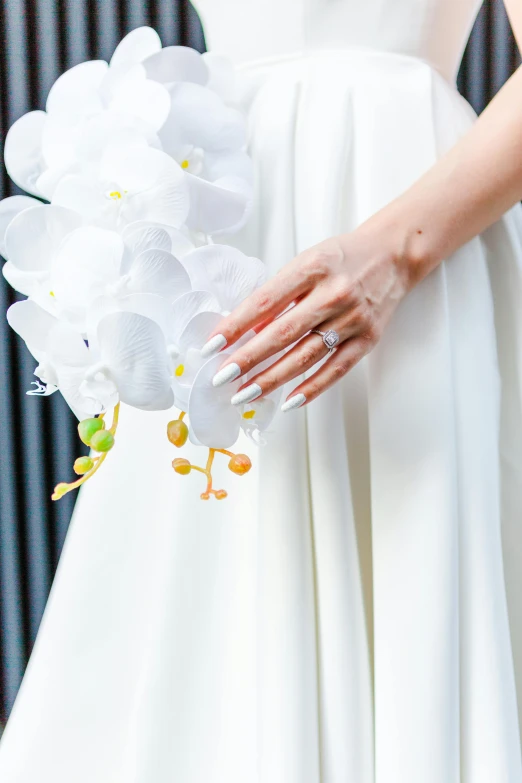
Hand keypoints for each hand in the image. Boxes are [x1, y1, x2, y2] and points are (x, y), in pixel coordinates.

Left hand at [203, 222, 412, 410]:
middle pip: (282, 333)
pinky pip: (336, 369)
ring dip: (272, 379)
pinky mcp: (367, 339)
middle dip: (247, 359)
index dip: (235, 326)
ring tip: (245, 394)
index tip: (212, 346)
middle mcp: (333, 294)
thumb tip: (246, 330)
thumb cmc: (343, 257)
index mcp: (312, 268)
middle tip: (221, 378)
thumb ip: (279, 294)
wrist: (394, 254)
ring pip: (306, 356)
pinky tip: (289, 401)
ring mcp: (352, 319)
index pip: (265, 301)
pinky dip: (312, 387)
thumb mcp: (306, 262)